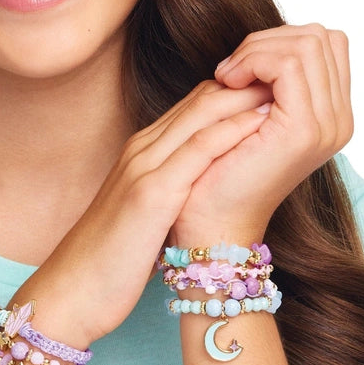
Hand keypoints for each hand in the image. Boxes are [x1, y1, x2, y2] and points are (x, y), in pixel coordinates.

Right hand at [17, 79, 273, 347]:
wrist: (72, 290)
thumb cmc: (110, 258)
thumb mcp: (145, 213)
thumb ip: (171, 191)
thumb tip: (208, 191)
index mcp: (143, 154)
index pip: (195, 105)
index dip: (236, 90)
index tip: (277, 88)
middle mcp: (143, 150)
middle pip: (201, 98)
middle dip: (246, 81)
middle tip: (291, 74)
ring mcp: (144, 167)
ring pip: (200, 114)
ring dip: (245, 95)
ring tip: (288, 84)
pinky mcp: (150, 194)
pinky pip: (197, 150)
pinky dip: (231, 130)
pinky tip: (262, 121)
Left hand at [171, 23, 352, 245]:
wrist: (212, 218)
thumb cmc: (221, 165)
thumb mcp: (251, 110)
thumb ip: (268, 77)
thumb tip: (263, 41)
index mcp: (332, 114)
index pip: (325, 41)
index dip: (279, 39)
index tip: (241, 66)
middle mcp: (340, 120)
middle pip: (319, 36)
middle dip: (267, 40)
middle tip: (230, 70)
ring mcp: (327, 125)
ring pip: (306, 43)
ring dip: (256, 50)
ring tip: (226, 77)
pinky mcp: (304, 130)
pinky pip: (287, 64)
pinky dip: (253, 61)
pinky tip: (227, 82)